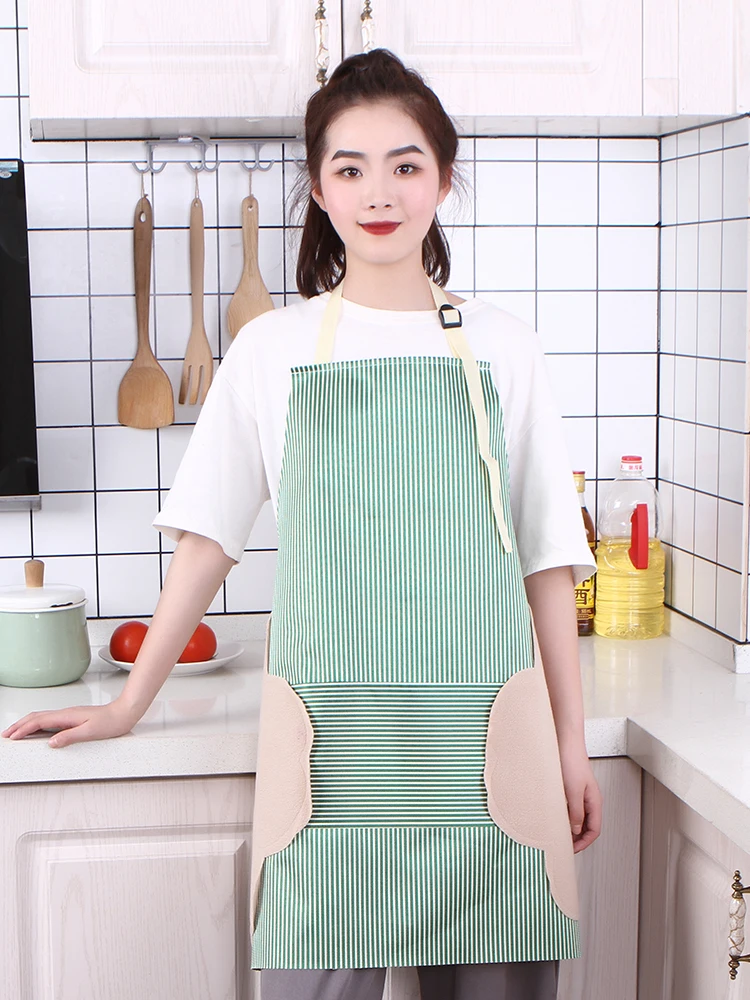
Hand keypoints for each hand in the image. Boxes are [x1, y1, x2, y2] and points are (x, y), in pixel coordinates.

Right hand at [1, 700, 138, 748]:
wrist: (124, 713)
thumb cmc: (111, 722)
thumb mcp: (91, 732)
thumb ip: (70, 737)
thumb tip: (51, 743)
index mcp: (67, 716)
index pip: (38, 721)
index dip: (23, 729)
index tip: (11, 737)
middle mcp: (65, 713)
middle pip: (36, 717)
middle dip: (19, 725)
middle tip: (6, 735)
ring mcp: (68, 715)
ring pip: (41, 718)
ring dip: (26, 725)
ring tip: (16, 733)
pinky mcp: (72, 719)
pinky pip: (49, 721)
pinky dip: (37, 725)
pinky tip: (37, 732)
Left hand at [559, 744, 601, 853]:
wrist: (564, 741)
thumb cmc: (570, 761)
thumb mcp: (572, 791)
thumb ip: (575, 812)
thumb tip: (574, 830)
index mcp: (595, 801)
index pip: (594, 830)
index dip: (583, 843)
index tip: (571, 850)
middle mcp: (589, 799)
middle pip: (587, 826)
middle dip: (576, 839)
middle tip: (562, 846)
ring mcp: (581, 794)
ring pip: (578, 818)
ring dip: (570, 828)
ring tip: (557, 835)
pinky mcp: (571, 788)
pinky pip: (571, 808)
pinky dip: (565, 816)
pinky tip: (554, 817)